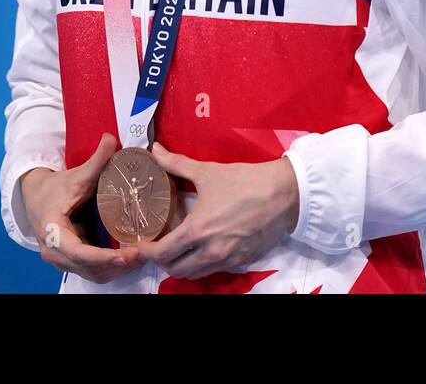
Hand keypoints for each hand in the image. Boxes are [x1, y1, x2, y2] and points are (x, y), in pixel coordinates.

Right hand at [20, 133, 142, 282]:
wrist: (36, 197)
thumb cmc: (54, 188)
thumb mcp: (75, 176)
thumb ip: (96, 160)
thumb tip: (112, 139)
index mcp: (53, 232)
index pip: (78, 252)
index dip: (102, 257)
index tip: (125, 255)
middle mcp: (55, 252)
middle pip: (89, 268)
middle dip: (116, 265)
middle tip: (144, 254)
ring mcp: (62, 260)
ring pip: (92, 274)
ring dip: (116, 269)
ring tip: (141, 256)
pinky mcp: (71, 262)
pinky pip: (93, 271)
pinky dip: (111, 268)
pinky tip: (130, 258)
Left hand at [137, 142, 299, 280]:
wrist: (285, 194)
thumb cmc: (245, 181)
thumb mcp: (208, 172)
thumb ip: (177, 164)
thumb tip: (155, 152)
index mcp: (198, 230)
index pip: (163, 253)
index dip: (146, 252)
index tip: (140, 244)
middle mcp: (211, 251)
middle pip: (176, 270)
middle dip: (162, 261)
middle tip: (158, 245)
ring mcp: (229, 259)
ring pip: (196, 273)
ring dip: (183, 264)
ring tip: (179, 248)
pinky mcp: (244, 261)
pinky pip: (216, 269)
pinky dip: (204, 263)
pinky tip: (204, 247)